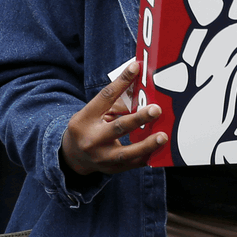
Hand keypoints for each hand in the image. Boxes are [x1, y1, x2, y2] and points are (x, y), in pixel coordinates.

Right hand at [60, 60, 168, 177]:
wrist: (73, 156)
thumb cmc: (88, 126)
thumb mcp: (93, 112)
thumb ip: (113, 102)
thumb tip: (139, 87)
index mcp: (85, 119)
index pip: (104, 97)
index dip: (121, 81)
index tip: (137, 67)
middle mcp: (91, 139)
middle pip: (117, 128)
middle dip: (139, 119)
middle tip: (157, 109)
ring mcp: (101, 157)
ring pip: (125, 153)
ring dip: (147, 145)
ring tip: (163, 136)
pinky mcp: (111, 169)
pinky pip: (132, 164)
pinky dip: (147, 157)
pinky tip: (161, 151)